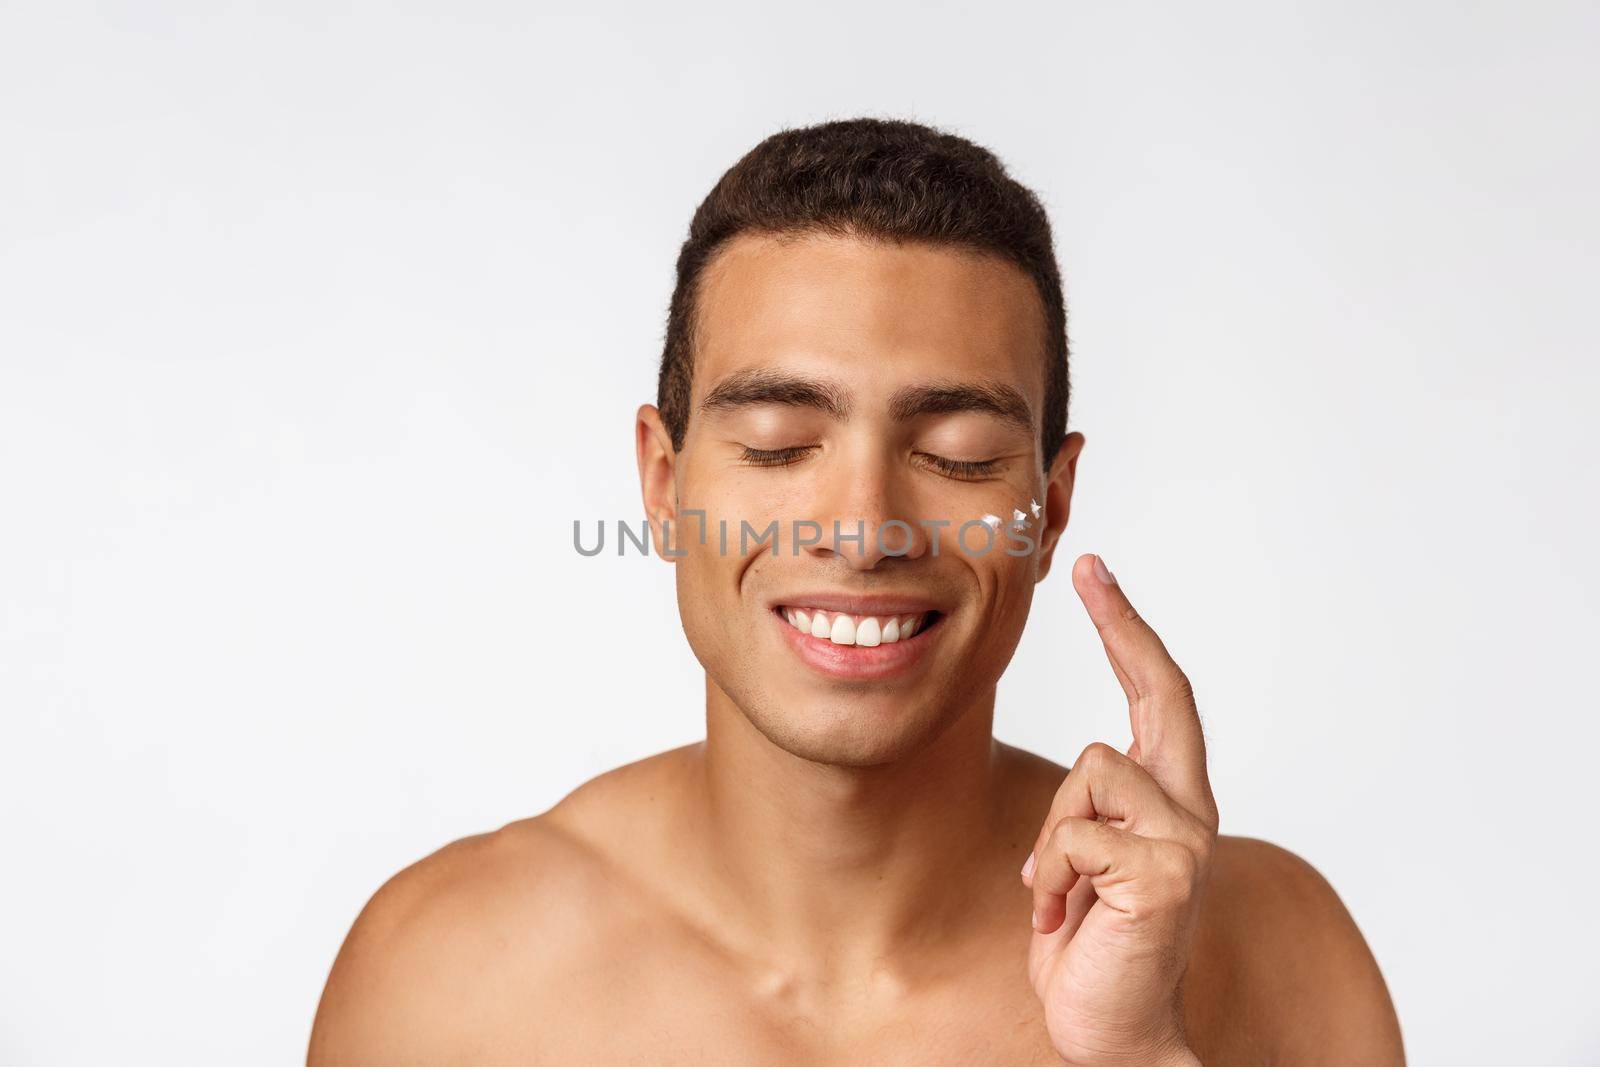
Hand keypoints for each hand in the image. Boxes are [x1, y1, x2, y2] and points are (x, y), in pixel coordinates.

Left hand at [1022, 554, 1218, 1065]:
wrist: (1113, 1032)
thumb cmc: (1093, 946)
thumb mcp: (1083, 861)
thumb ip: (1093, 808)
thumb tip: (1089, 769)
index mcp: (1170, 802)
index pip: (1159, 699)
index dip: (1131, 631)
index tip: (1097, 574)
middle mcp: (1191, 811)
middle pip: (1161, 692)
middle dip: (1122, 622)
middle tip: (1087, 566)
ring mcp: (1186, 839)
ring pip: (1091, 770)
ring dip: (1052, 837)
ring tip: (1061, 896)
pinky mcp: (1164, 873)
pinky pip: (1073, 835)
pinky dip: (1049, 877)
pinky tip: (1065, 917)